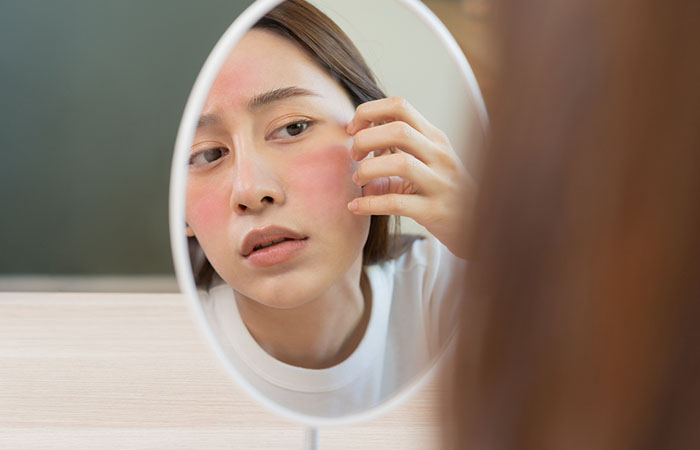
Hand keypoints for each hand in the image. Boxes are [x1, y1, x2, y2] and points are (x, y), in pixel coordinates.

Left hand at [346, 96, 474, 257]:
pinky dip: (370, 203)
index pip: (399, 106)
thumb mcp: (425, 164)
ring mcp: (440, 183)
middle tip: (354, 155)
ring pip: (400, 163)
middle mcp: (439, 155)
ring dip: (368, 169)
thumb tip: (358, 149)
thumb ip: (394, 153)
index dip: (369, 112)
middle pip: (398, 130)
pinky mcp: (434, 211)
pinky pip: (397, 203)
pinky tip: (356, 207)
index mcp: (434, 138)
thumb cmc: (443, 191)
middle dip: (366, 139)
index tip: (353, 129)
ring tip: (357, 180)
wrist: (476, 225)